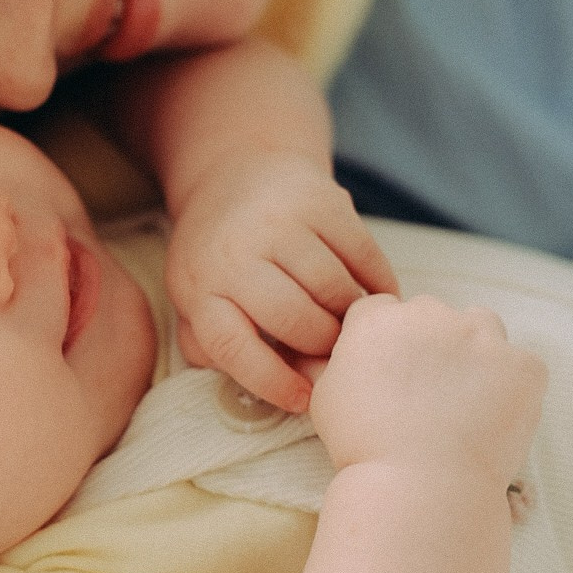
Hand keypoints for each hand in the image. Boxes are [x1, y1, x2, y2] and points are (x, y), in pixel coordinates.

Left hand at [165, 149, 398, 410]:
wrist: (238, 173)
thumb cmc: (218, 253)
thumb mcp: (195, 298)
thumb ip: (211, 347)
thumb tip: (250, 393)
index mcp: (200, 284)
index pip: (232, 346)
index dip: (271, 382)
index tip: (303, 399)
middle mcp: (237, 251)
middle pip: (297, 321)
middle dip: (321, 349)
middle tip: (330, 353)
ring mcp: (282, 222)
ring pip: (336, 292)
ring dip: (350, 318)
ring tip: (346, 323)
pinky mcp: (325, 202)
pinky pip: (366, 260)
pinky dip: (378, 285)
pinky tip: (371, 295)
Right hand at [309, 292, 546, 488]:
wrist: (420, 485)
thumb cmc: (364, 448)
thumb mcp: (322, 399)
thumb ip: (325, 364)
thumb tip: (314, 353)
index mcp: (377, 319)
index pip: (383, 310)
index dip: (386, 341)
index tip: (391, 372)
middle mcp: (429, 314)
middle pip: (431, 314)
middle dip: (430, 344)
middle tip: (426, 393)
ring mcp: (481, 336)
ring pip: (480, 327)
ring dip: (474, 351)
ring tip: (463, 400)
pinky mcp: (522, 364)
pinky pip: (521, 366)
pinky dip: (512, 387)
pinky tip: (493, 418)